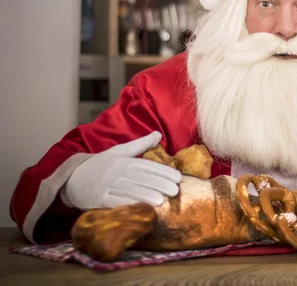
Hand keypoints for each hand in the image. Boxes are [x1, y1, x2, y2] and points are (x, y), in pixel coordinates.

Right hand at [61, 131, 181, 209]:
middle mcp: (117, 172)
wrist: (71, 177)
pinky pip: (114, 202)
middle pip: (141, 178)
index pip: (147, 165)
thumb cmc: (100, 164)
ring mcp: (107, 186)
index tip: (178, 177)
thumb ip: (140, 144)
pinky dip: (127, 205)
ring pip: (129, 190)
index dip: (163, 171)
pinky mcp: (98, 199)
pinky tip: (140, 209)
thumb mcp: (119, 151)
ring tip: (162, 201)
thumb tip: (158, 134)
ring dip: (146, 195)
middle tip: (175, 190)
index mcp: (124, 160)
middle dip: (159, 184)